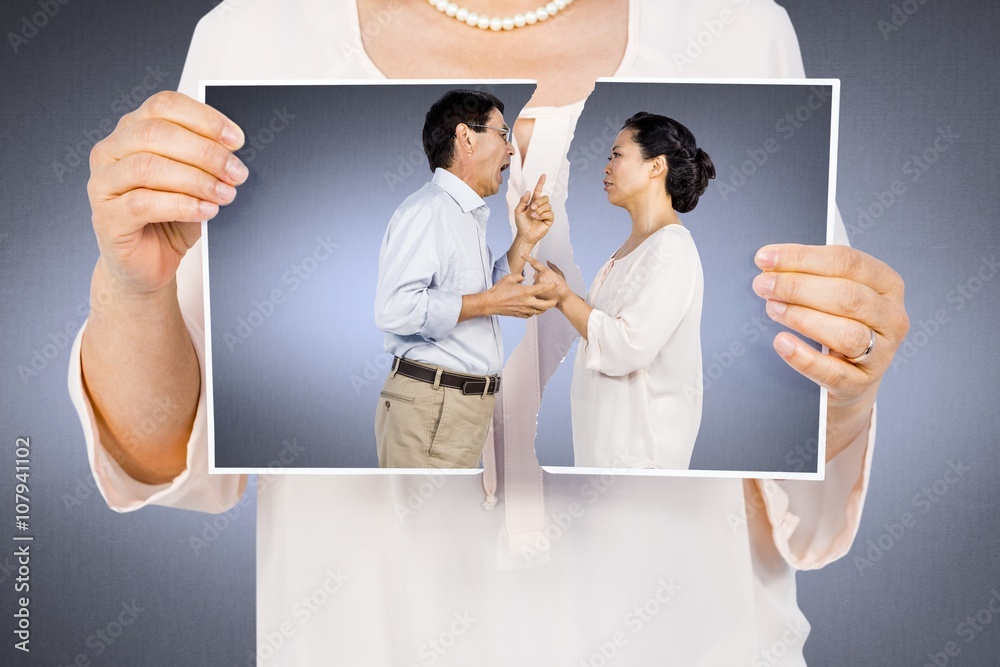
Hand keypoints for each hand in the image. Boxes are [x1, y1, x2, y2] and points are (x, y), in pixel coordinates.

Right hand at [87, 90, 247, 295]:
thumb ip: (205, 162)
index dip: (204, 118)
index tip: (236, 140)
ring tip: (225, 194)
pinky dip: (181, 205)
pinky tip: (205, 210)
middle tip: (236, 172)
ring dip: (196, 179)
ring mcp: (104, 183)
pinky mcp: (106, 216)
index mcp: (132, 131)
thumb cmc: (169, 219)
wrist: (148, 264)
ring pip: (148, 166)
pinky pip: (142, 203)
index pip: (164, 106)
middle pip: (156, 133)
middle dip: (205, 152)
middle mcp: (112, 151)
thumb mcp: (194, 183)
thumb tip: (232, 152)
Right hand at [487, 273, 558, 317]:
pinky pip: (531, 314)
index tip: (557, 284)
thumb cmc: (498, 290)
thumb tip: (523, 279)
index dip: (551, 286)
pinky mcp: (520, 315)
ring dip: (544, 308)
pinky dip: (534, 311)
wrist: (490, 303)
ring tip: (546, 305)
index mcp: (525, 291)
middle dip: (552, 303)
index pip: (542, 289)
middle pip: (545, 305)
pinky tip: (534, 308)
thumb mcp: (509, 278)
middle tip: (555, 300)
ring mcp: (523, 309)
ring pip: (539, 311)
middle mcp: (526, 302)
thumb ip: (518, 277)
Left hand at [513, 174, 553, 244]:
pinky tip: (538, 218)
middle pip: (545, 197)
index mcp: (533, 202)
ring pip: (548, 205)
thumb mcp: (518, 211)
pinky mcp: (549, 219)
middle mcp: (541, 206)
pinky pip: (550, 213)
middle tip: (532, 208)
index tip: (543, 175)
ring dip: (539, 210)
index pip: (538, 190)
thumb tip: (528, 192)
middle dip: (539, 202)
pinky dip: (543, 215)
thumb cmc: (521, 223)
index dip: (541, 183)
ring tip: (533, 216)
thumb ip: (523, 201)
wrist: (524, 235)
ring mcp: (546, 213)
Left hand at [522, 254, 570, 303]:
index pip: (534, 263)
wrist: (564, 299)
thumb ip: (553, 267)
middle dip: (540, 278)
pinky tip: (546, 294)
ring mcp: (537, 285)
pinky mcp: (535, 293)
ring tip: (548, 290)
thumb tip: (547, 262)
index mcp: (546, 271)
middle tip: (548, 283)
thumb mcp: (560, 274)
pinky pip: (535, 290)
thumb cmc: (563, 287)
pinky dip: (539, 291)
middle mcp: (540, 277)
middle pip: (535, 275)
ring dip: (539, 284)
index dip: (527, 257)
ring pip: (535, 283)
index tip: (521, 253)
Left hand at [753, 244, 909, 455]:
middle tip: (762, 285)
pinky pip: (834, 372)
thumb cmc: (836, 322)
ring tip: (772, 309)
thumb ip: (810, 276)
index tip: (765, 258)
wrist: (848, 376)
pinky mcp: (861, 383)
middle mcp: (892, 317)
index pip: (846, 262)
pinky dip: (805, 358)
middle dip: (797, 287)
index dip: (802, 258)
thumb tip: (769, 263)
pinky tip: (782, 343)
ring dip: (803, 318)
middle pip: (847, 296)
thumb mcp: (832, 294)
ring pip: (846, 333)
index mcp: (886, 284)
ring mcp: (882, 353)